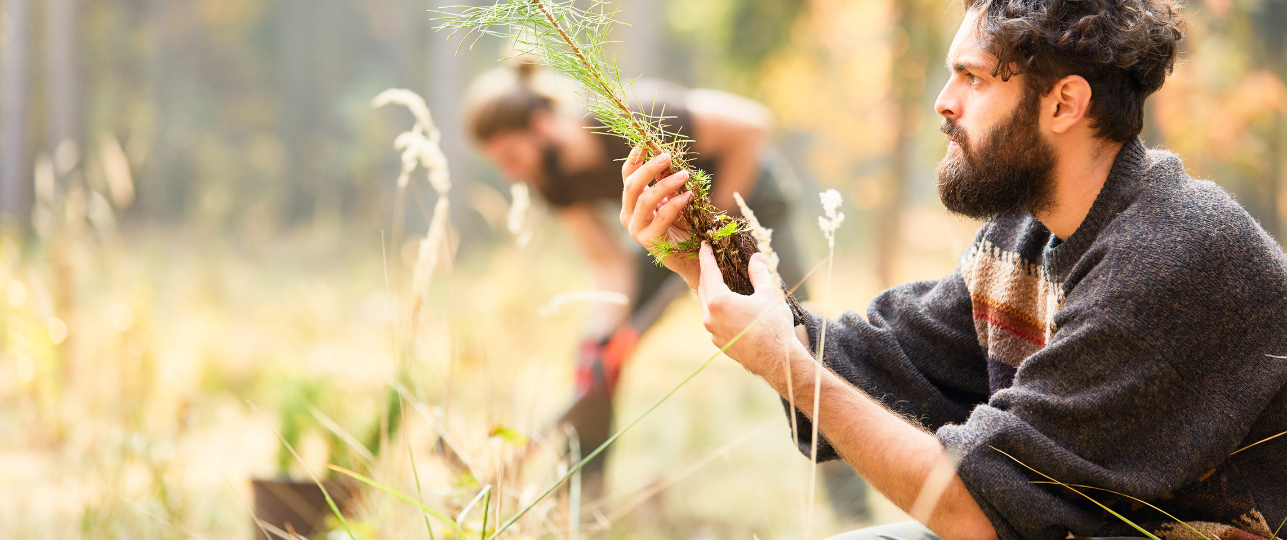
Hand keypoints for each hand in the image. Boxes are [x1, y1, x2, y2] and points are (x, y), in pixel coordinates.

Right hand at [620, 147, 698, 287]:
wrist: (691, 256)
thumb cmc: (682, 225)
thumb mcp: (673, 198)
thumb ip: (666, 181)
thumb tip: (666, 158)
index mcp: (631, 203)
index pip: (627, 176)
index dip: (634, 159)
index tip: (645, 143)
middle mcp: (628, 215)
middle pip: (632, 186)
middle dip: (649, 168)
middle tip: (667, 157)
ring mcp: (636, 229)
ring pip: (645, 200)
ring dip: (665, 184)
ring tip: (684, 174)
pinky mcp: (649, 241)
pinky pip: (661, 217)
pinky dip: (675, 204)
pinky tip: (688, 196)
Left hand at [697, 243, 795, 375]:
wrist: (777, 361)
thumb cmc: (774, 326)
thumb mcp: (768, 294)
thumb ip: (759, 273)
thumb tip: (757, 257)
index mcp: (718, 302)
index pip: (708, 272)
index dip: (706, 256)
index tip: (704, 245)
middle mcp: (709, 318)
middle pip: (704, 288)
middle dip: (707, 273)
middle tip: (711, 260)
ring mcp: (713, 333)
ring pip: (707, 306)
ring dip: (711, 292)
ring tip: (719, 282)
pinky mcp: (719, 343)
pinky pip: (713, 321)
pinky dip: (717, 309)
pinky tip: (728, 306)